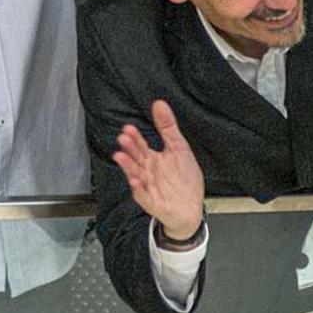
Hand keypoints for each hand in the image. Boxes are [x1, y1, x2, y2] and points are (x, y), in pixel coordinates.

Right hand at [111, 99, 204, 241]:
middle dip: (129, 149)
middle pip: (136, 159)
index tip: (128, 128)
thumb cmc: (184, 180)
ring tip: (121, 157)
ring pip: (135, 175)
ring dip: (128, 166)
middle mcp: (147, 172)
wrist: (191, 208)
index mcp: (153, 159)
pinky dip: (138, 189)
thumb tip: (159, 104)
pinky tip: (135, 181)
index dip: (135, 137)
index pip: (140, 145)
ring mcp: (148, 187)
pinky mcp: (152, 202)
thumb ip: (167, 127)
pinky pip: (143, 195)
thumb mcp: (179, 148)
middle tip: (123, 138)